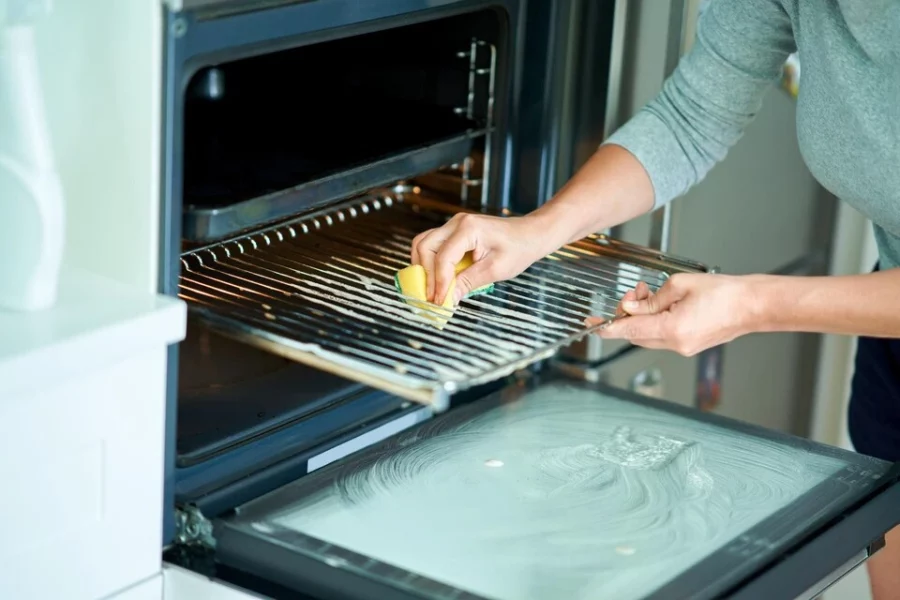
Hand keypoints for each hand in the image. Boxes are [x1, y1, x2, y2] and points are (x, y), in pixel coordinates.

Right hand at [411, 213, 552, 304]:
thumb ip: (469, 282)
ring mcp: (454, 225)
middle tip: (431, 297)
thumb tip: (448, 299)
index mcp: (469, 229)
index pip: (443, 257)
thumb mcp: (496, 270)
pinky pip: (433, 245)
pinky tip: (437, 278)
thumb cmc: (519, 249)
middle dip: (425, 274)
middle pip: (424, 246)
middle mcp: (457, 223)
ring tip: (431, 288)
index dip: (439, 282)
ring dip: (423, 267)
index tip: (439, 301)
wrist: (530, 234)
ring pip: (424, 244)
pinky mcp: (454, 232)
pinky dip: (431, 262)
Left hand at [587, 273, 760, 355]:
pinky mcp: (690, 346)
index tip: (591, 325)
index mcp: (672, 329)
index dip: (606, 327)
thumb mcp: (680, 285)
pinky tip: (662, 305)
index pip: (628, 330)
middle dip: (628, 314)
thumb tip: (631, 307)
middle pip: (635, 334)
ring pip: (647, 335)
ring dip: (642, 316)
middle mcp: (676, 344)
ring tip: (651, 294)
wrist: (753, 305)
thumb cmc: (725, 293)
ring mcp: (684, 348)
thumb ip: (651, 299)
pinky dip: (655, 321)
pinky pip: (662, 336)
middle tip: (634, 294)